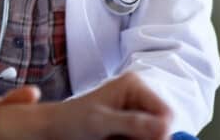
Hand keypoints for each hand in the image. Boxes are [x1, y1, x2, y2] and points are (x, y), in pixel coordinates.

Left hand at [48, 72, 171, 139]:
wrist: (53, 129)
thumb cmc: (71, 120)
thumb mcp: (99, 122)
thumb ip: (130, 123)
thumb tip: (162, 127)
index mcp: (134, 85)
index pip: (165, 113)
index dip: (160, 132)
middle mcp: (139, 97)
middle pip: (162, 128)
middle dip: (147, 139)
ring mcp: (135, 113)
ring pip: (153, 137)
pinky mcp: (131, 128)